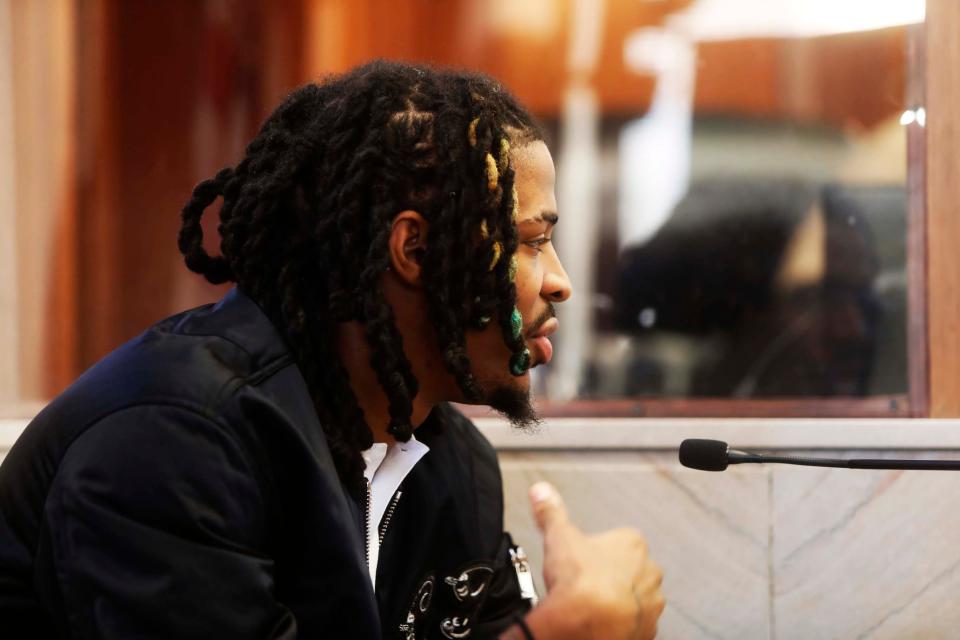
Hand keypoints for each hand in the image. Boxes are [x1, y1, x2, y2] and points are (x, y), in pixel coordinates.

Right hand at [514, 482, 664, 639]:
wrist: (588, 623)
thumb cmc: (579, 581)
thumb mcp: (558, 537)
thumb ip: (551, 512)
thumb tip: (541, 491)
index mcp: (632, 543)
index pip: (618, 542)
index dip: (597, 553)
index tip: (583, 563)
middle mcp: (649, 571)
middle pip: (630, 571)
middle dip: (611, 578)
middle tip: (586, 586)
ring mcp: (651, 603)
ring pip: (635, 599)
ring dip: (620, 602)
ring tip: (593, 608)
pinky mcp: (649, 631)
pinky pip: (637, 626)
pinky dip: (622, 625)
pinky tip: (602, 624)